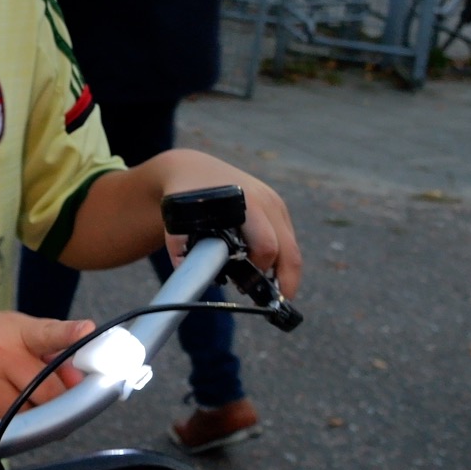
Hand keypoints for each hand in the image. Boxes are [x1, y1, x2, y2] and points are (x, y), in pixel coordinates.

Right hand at [0, 312, 91, 424]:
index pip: (46, 333)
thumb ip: (48, 351)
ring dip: (27, 416)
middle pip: (44, 391)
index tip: (87, 331)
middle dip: (54, 402)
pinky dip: (2, 426)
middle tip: (52, 404)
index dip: (69, 334)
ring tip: (12, 399)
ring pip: (22, 415)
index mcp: (14, 329)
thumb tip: (78, 381)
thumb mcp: (11, 331)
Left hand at [151, 151, 300, 299]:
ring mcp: (275, 200)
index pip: (266, 246)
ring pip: (291, 245)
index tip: (249, 289)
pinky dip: (282, 256)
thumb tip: (189, 275)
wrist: (194, 169)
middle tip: (275, 300)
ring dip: (284, 269)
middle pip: (288, 249)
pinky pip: (287, 237)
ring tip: (270, 288)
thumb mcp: (179, 220)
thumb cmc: (186, 198)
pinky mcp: (277, 204)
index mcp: (245, 204)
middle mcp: (266, 200)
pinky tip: (268, 270)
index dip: (261, 271)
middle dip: (285, 279)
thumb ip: (180, 246)